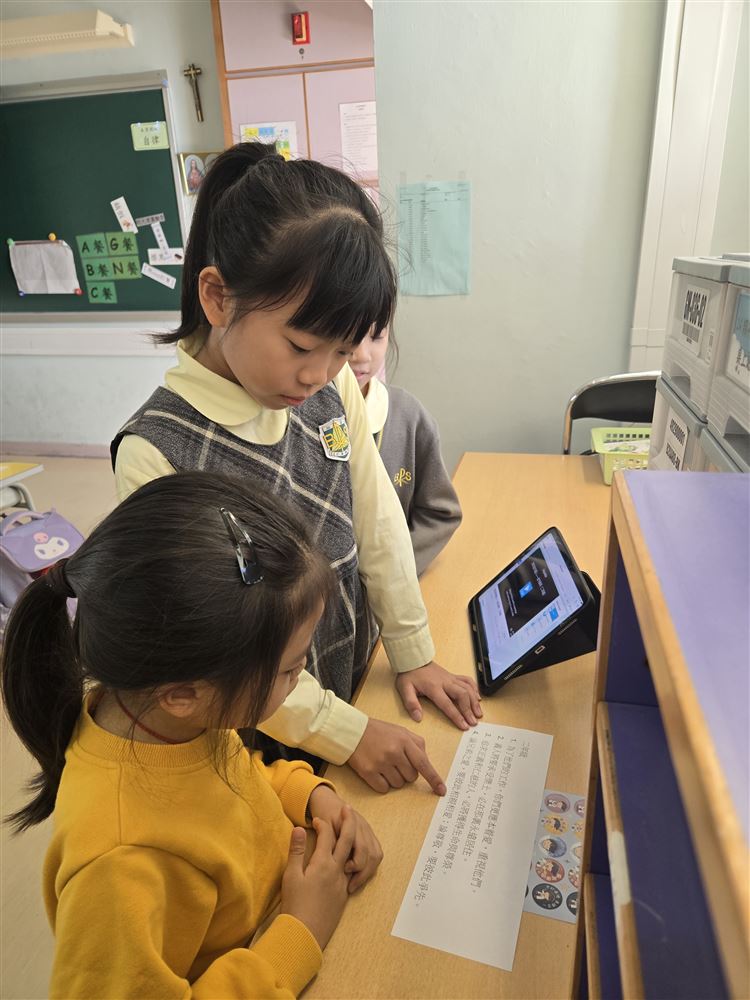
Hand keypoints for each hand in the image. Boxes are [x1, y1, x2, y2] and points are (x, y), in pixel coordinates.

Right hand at [281, 810, 355, 948]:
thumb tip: (298, 828)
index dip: (322, 824)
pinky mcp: (343, 896)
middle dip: (348, 822)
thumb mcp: (291, 875)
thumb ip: (297, 850)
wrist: (304, 935)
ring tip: (351, 831)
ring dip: (352, 841)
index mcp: (323, 863)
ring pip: (352, 856)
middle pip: (347, 841)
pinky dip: (351, 860)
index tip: (316, 819)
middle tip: (347, 809)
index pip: (327, 835)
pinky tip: (347, 861)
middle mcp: (337, 871)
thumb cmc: (295, 904)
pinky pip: (351, 872)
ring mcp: (342, 884)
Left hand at [307, 785, 382, 891]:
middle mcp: (364, 827)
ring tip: (354, 883)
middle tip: (350, 886)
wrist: (327, 800)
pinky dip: (371, 866)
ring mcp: (368, 830)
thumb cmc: (323, 815)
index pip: (362, 848)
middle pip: (373, 854)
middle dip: (363, 873)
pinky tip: (359, 874)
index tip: (344, 872)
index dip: (355, 864)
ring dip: (368, 871)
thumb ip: (329, 839)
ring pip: (377, 855)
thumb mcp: (323, 826)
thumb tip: (330, 857)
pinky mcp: (370, 835)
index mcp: (353, 824)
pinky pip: (377, 853)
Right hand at [347, 717, 445, 795]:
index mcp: (404, 741)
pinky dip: (382, 784)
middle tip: (396, 762)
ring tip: (384, 764)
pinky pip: (384, 788)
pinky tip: (377, 772)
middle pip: (411, 777)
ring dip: (394, 779)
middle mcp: (394, 752)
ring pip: (398, 784)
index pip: (423, 764)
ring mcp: (381, 763)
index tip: (442, 790)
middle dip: (407, 773)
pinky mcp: (368, 772)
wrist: (352, 731)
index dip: (434, 779)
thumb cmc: (378, 732)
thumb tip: (426, 762)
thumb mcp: (400, 731)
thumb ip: (416, 744)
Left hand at [395, 661, 481, 729]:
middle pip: (462, 695)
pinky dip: (474, 688)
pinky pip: (467, 680)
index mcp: (433, 687)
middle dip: (469, 710)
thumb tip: (418, 718)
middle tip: (474, 722)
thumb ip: (411, 703)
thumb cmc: (409, 674)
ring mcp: (450, 678)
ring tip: (478, 713)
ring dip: (474, 701)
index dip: (457, 716)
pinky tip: (478, 697)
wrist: (413, 658)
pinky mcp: (452, 675)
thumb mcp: (404, 689)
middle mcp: (445, 682)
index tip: (464, 726)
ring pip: (467, 688)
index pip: (447, 704)